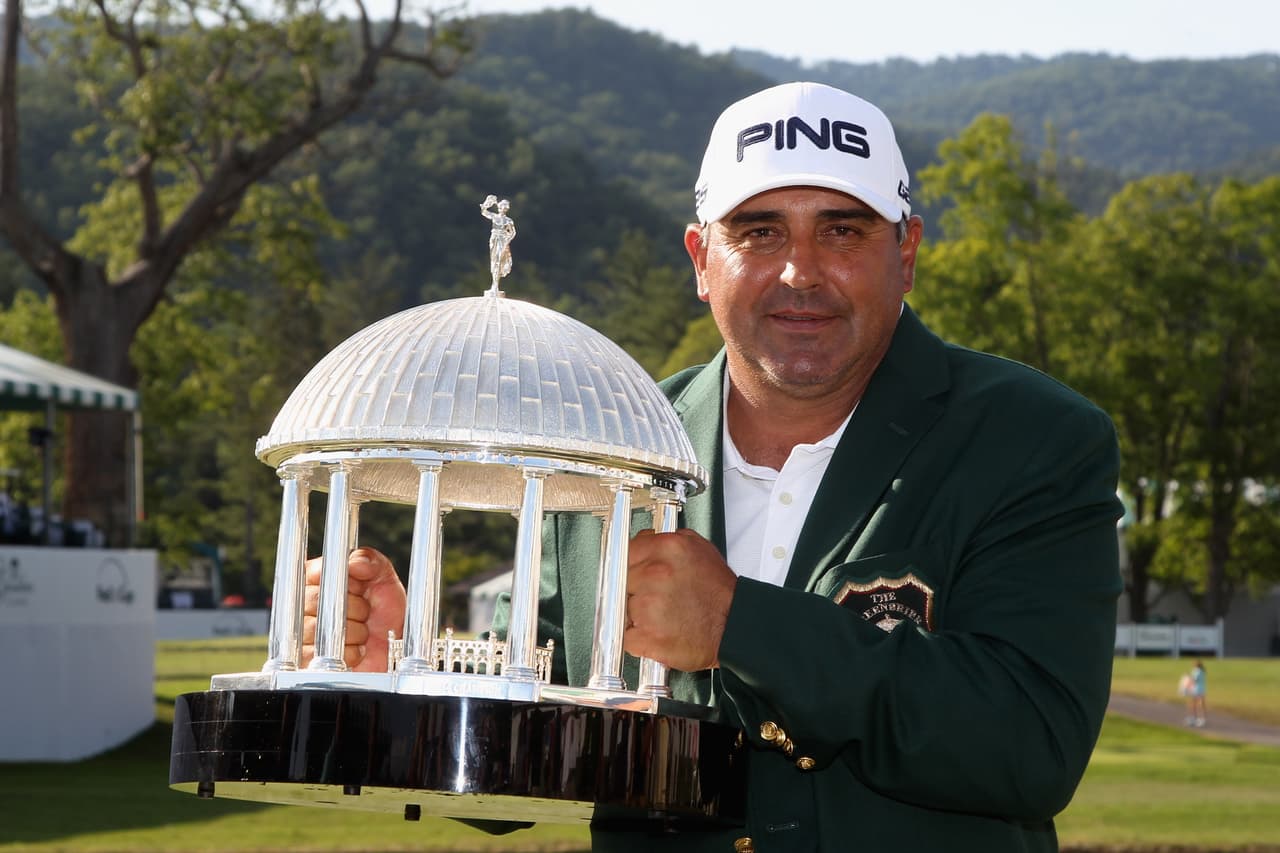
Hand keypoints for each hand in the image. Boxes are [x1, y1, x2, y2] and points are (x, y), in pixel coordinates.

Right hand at [301, 547, 405, 671]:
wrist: (396, 644)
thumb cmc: (383, 607)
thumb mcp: (383, 576)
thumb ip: (370, 561)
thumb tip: (354, 562)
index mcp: (315, 577)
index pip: (319, 572)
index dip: (347, 582)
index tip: (362, 588)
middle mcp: (303, 603)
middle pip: (316, 601)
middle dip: (354, 607)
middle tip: (366, 611)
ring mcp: (303, 632)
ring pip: (319, 629)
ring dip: (353, 631)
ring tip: (363, 630)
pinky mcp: (308, 661)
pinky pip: (322, 656)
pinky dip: (349, 652)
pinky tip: (358, 648)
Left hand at [623, 528, 736, 671]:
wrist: (736, 628)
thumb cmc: (719, 593)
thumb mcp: (699, 549)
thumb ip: (667, 540)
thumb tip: (643, 539)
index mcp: (667, 549)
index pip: (625, 552)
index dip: (631, 566)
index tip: (634, 574)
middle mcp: (656, 574)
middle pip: (621, 580)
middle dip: (634, 589)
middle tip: (656, 597)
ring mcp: (648, 606)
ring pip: (623, 608)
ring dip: (637, 614)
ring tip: (663, 615)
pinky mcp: (646, 636)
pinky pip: (627, 636)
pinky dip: (639, 638)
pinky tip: (659, 632)